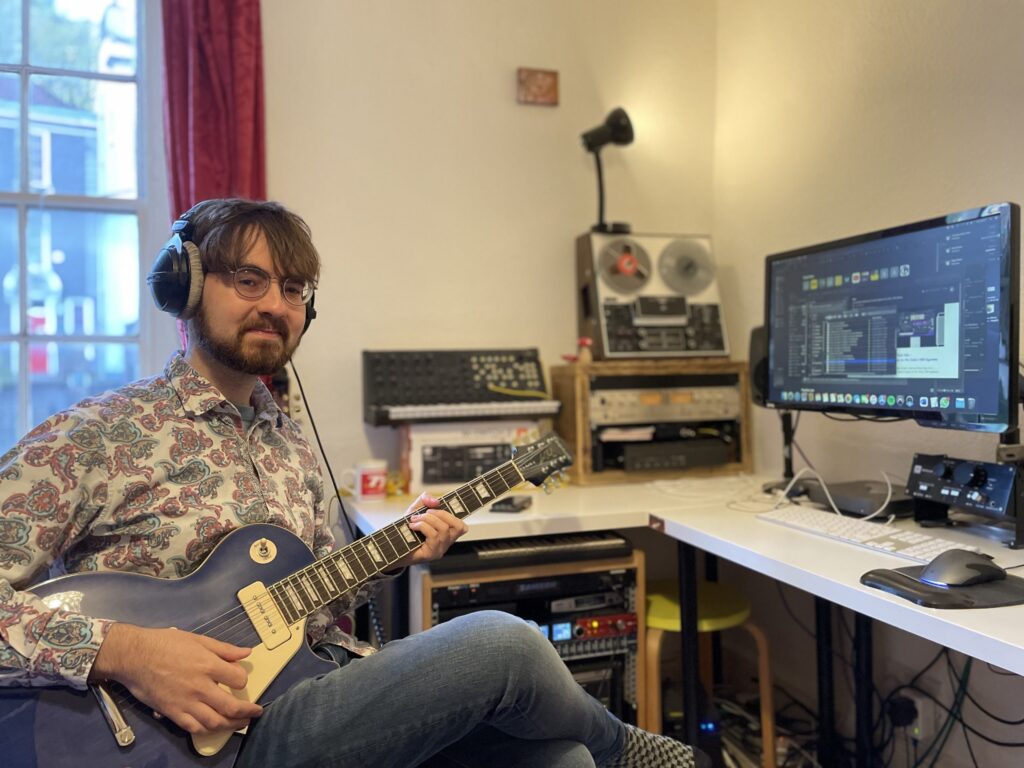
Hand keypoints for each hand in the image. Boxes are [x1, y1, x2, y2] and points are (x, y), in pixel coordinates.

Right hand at [90, 623, 262, 735]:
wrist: (134, 656)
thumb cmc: (165, 644)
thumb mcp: (198, 639)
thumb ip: (224, 649)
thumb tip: (246, 653)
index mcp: (208, 665)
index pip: (238, 679)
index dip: (243, 680)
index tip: (240, 680)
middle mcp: (199, 687)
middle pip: (231, 706)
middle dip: (247, 711)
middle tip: (255, 712)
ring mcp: (185, 703)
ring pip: (214, 722)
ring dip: (231, 724)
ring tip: (240, 722)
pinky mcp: (172, 713)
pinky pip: (194, 727)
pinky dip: (207, 730)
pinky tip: (214, 726)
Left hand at [393, 492, 468, 567]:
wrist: (393, 545)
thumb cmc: (406, 529)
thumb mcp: (416, 510)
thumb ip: (425, 500)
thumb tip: (436, 501)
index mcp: (446, 533)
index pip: (462, 527)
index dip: (454, 515)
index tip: (438, 506)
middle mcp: (446, 543)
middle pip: (457, 525)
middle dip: (439, 513)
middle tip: (424, 513)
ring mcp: (440, 550)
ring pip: (444, 529)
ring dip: (428, 519)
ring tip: (415, 519)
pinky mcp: (432, 554)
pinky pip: (433, 536)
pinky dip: (422, 526)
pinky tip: (413, 526)